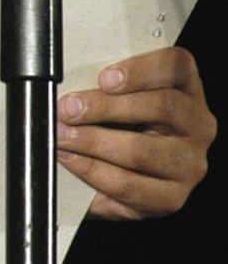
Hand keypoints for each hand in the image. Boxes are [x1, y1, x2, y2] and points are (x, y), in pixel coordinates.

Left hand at [56, 46, 216, 219]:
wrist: (123, 176)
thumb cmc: (120, 126)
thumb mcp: (118, 98)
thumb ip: (105, 87)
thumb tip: (72, 85)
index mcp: (187, 89)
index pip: (177, 66)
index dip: (141, 69)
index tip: (104, 78)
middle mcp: (198, 125)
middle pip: (161, 107)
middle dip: (106, 107)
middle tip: (69, 109)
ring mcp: (189, 163)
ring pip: (141, 150)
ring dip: (93, 141)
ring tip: (64, 136)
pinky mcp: (172, 197)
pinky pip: (129, 185)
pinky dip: (92, 171)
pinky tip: (72, 159)